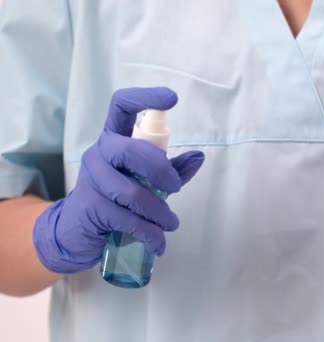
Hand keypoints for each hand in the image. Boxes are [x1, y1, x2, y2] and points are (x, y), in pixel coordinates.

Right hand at [33, 87, 204, 272]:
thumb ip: (172, 169)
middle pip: (131, 150)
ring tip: (170, 223)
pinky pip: (127, 219)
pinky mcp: (90, 207)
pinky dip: (150, 234)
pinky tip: (158, 242)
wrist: (79, 230)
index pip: (121, 105)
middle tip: (175, 188)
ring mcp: (92, 180)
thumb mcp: (147, 180)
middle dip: (161, 171)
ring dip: (160, 213)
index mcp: (114, 138)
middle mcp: (99, 152)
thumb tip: (199, 156)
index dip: (145, 98)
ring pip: (133, 193)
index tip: (171, 98)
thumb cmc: (117, 197)